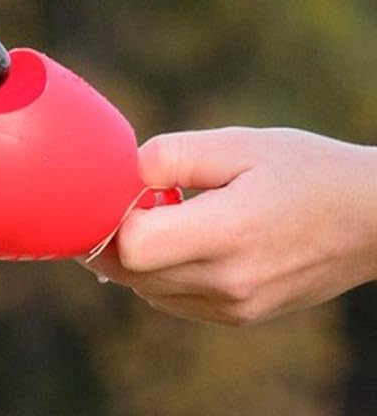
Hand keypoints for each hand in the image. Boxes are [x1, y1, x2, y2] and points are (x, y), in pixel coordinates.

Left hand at [85, 127, 376, 324]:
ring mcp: (235, 306)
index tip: (115, 188)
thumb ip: (174, 155)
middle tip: (115, 198)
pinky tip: (174, 237)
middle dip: (111, 236)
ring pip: (149, 291)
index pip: (133, 247)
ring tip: (151, 213)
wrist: (370, 218)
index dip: (109, 216)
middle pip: (132, 273)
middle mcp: (228, 282)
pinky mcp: (242, 316)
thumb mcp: (238, 143)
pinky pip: (175, 301)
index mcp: (226, 234)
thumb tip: (126, 172)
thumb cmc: (303, 170)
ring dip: (134, 257)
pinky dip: (159, 273)